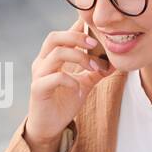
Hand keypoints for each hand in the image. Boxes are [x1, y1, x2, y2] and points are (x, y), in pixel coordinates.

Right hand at [25, 17, 112, 150]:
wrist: (49, 126)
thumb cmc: (64, 102)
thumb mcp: (84, 84)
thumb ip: (95, 72)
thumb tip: (114, 63)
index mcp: (51, 57)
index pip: (63, 34)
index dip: (76, 26)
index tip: (96, 26)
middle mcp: (43, 62)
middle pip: (55, 37)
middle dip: (77, 37)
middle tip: (95, 44)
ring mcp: (39, 74)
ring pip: (56, 54)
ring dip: (80, 57)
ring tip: (94, 67)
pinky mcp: (38, 89)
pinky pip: (55, 78)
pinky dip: (71, 81)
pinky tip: (79, 89)